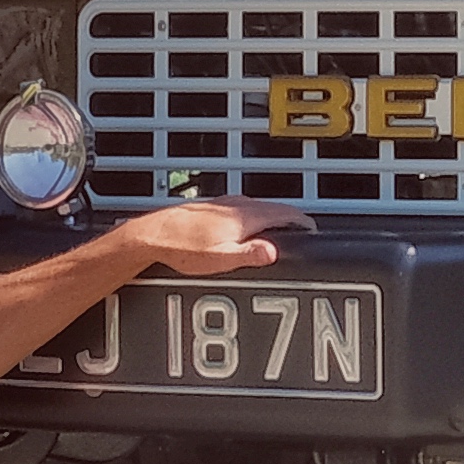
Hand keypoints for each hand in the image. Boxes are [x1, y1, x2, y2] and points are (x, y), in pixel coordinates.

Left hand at [122, 200, 300, 278]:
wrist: (152, 235)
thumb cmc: (181, 248)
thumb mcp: (221, 259)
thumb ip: (251, 255)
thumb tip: (274, 252)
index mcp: (245, 216)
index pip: (285, 212)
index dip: (302, 221)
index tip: (311, 229)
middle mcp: (236, 205)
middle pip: (273, 208)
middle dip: (290, 219)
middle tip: (300, 231)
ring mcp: (223, 203)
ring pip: (257, 207)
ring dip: (271, 217)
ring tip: (278, 231)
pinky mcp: (212, 207)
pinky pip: (242, 209)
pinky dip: (253, 217)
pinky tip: (246, 229)